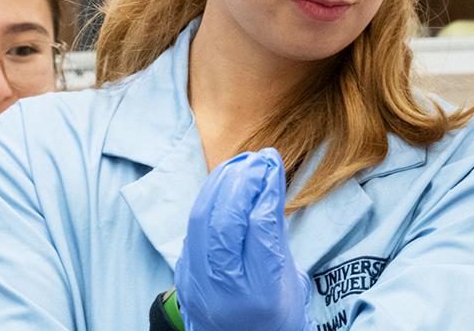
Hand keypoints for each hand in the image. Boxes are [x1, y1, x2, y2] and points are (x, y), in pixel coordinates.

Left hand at [175, 148, 310, 330]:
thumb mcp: (289, 278)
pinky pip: (193, 232)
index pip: (260, 230)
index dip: (265, 190)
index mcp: (261, 292)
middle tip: (256, 159)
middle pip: (224, 223)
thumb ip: (275, 234)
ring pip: (202, 223)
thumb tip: (269, 183)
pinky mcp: (184, 278)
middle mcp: (226, 290)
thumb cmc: (276, 315)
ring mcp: (199, 285)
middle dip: (240, 182)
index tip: (272, 163)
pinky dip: (208, 203)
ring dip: (220, 186)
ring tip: (240, 164)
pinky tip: (222, 186)